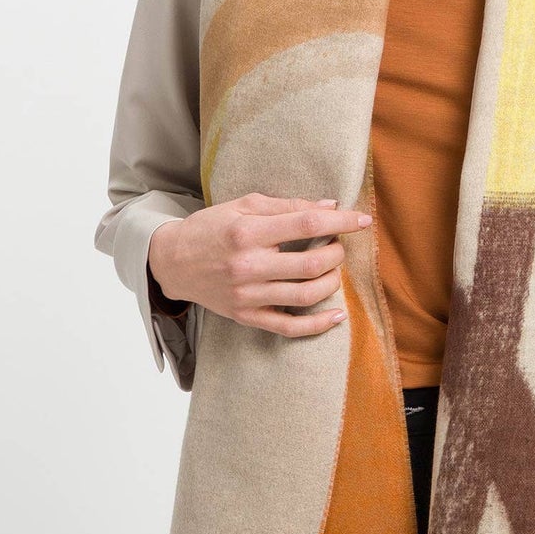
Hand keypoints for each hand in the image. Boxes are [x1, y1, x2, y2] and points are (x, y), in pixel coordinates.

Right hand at [147, 192, 371, 336]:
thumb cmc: (211, 228)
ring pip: (307, 294)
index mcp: (248, 232)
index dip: (341, 221)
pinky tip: (337, 315)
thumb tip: (330, 206)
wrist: (172, 261)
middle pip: (312, 262)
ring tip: (333, 268)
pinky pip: (289, 327)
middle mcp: (248, 265)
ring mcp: (248, 295)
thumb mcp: (244, 205)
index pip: (306, 223)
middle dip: (337, 252)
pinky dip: (318, 324)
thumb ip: (287, 206)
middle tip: (338, 244)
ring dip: (332, 280)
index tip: (362, 220)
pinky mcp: (246, 316)